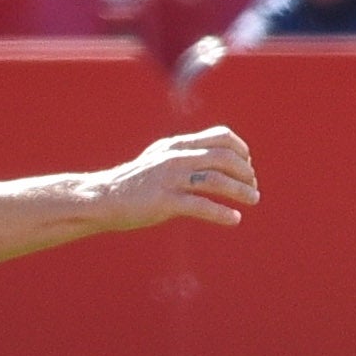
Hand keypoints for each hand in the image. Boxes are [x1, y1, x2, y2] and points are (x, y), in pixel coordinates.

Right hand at [95, 126, 259, 229]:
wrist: (102, 199)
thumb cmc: (132, 184)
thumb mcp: (158, 160)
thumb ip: (182, 157)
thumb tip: (209, 163)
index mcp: (177, 145)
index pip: (221, 136)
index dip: (241, 150)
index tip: (247, 166)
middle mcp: (176, 157)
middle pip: (224, 157)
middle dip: (245, 171)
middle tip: (253, 187)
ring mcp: (170, 179)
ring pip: (217, 180)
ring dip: (241, 190)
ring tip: (254, 200)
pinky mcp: (164, 202)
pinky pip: (201, 205)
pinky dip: (222, 213)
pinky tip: (234, 219)